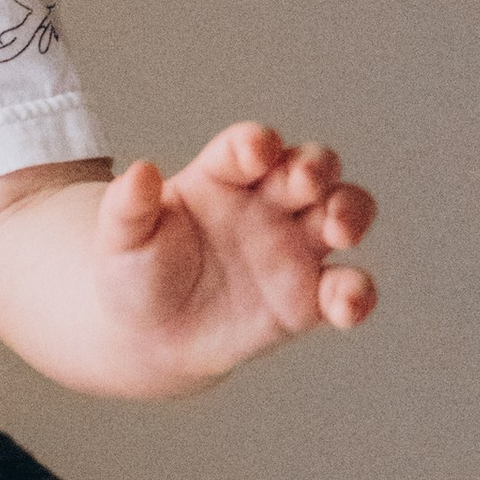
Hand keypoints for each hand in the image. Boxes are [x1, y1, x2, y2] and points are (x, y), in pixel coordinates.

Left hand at [96, 121, 376, 382]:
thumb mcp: (122, 238)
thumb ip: (129, 206)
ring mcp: (295, 247)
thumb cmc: (136, 272)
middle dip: (317, 167)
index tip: (256, 150)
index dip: (256, 143)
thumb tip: (138, 172)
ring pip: (345, 213)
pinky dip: (356, 294)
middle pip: (312, 167)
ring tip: (339, 230)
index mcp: (223, 176)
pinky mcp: (309, 298)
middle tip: (307, 183)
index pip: (249, 147)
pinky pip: (346, 288)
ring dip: (352, 212)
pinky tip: (347, 305)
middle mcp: (269, 203)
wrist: (148, 335)